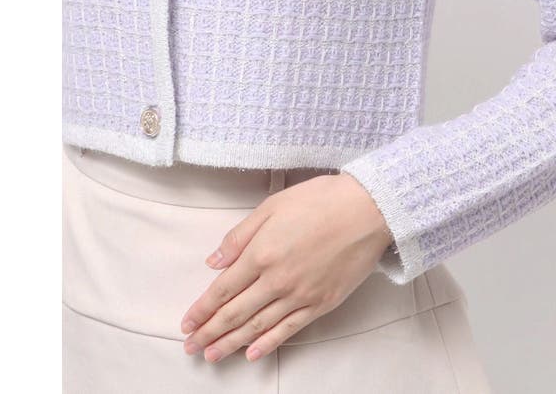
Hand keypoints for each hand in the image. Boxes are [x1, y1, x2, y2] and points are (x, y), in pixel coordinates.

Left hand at [180, 171, 393, 363]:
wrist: (368, 209)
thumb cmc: (321, 199)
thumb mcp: (273, 205)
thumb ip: (240, 235)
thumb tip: (214, 261)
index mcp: (262, 252)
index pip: (223, 289)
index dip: (202, 309)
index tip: (187, 322)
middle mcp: (277, 279)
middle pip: (235, 313)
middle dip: (210, 332)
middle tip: (191, 347)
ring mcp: (300, 295)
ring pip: (258, 326)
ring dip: (231, 343)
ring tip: (212, 355)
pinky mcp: (321, 303)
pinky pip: (289, 329)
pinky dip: (268, 343)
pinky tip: (252, 353)